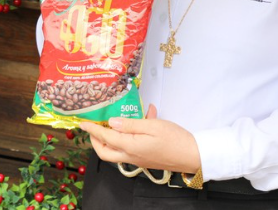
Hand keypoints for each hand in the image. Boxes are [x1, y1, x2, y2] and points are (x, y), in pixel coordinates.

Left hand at [78, 104, 200, 172]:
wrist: (194, 156)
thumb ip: (130, 124)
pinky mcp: (145, 158)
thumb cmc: (175, 139)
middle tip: (93, 128)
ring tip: (110, 125)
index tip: (83, 123)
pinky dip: (128, 136)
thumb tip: (112, 122)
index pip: (105, 137)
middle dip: (95, 141)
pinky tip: (142, 118)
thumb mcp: (152, 126)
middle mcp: (131, 156)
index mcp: (130, 147)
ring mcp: (138, 159)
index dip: (92, 130)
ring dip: (109, 140)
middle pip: (105, 152)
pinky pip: (129, 149)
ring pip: (115, 152)